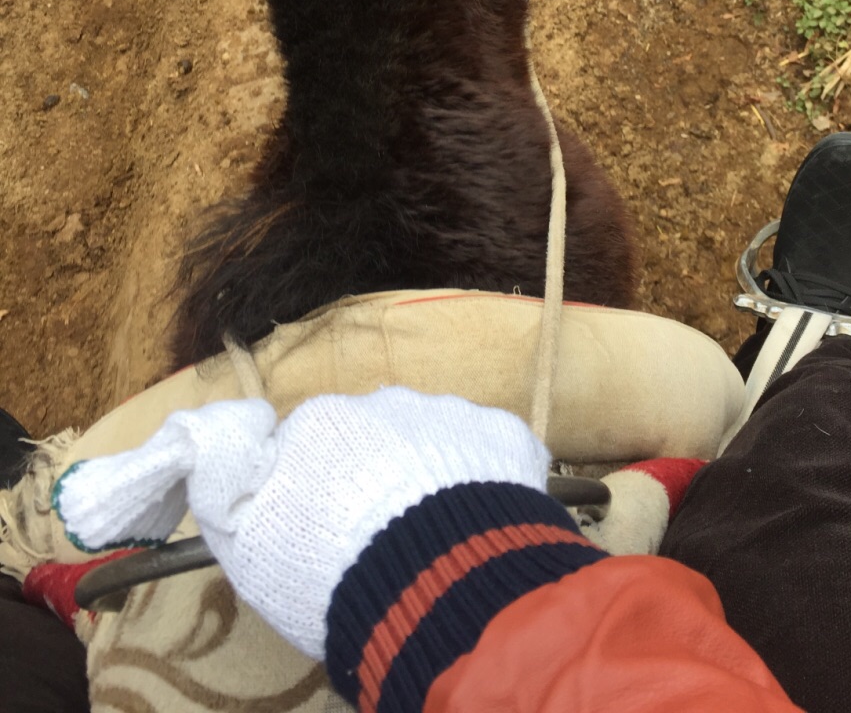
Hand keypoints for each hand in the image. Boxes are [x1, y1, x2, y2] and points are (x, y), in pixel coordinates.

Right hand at [55, 388, 548, 658]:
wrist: (434, 588)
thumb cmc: (329, 577)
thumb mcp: (247, 547)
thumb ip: (227, 490)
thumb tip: (208, 451)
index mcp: (318, 423)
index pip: (310, 445)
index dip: (315, 487)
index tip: (323, 528)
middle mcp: (382, 402)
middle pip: (372, 437)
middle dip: (375, 477)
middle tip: (380, 542)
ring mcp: (447, 413)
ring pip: (432, 444)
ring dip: (430, 480)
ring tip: (435, 542)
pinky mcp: (503, 434)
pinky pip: (488, 453)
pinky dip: (486, 484)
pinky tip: (481, 530)